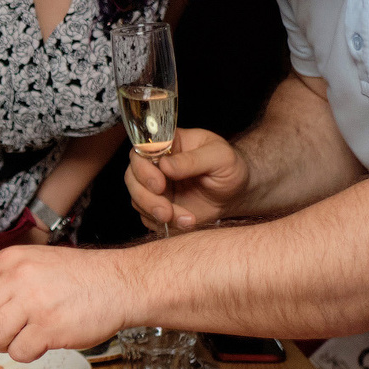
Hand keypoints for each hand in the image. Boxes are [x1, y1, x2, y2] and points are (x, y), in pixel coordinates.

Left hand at [0, 245, 134, 359]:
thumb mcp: (30, 274)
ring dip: (3, 345)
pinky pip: (19, 352)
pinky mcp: (50, 327)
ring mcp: (34, 302)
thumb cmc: (77, 278)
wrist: (119, 283)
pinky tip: (41, 342)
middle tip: (1, 337)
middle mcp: (17, 278)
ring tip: (22, 338)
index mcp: (8, 261)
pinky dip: (27, 354)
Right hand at [126, 126, 247, 231]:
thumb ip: (193, 159)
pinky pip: (148, 217)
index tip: (159, 184)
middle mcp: (156, 164)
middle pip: (132, 177)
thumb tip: (165, 165)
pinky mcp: (158, 206)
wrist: (237, 193)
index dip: (143, 168)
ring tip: (186, 219)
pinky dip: (164, 224)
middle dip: (146, 197)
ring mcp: (155, 186)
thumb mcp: (220, 157)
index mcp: (168, 144)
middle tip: (166, 210)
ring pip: (137, 199)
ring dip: (156, 213)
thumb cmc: (230, 167)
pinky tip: (186, 222)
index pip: (141, 150)